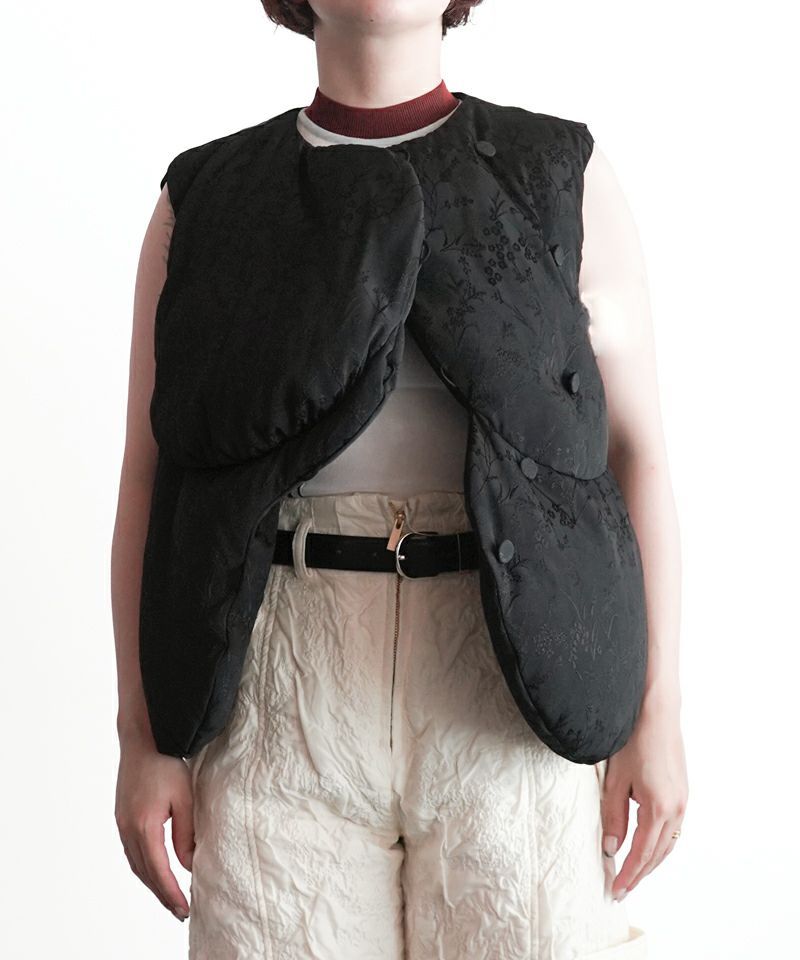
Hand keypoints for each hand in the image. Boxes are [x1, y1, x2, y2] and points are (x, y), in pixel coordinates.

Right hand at [115, 735, 194, 920]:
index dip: (171, 893)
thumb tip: (189, 863)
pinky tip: (156, 871)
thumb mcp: (184, 798)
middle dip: (162, 894)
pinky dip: (145, 867)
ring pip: (136, 864)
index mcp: (143, 826)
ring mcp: (121, 823)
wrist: (143, 738)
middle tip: (180, 911)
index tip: (184, 909)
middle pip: (144, 873)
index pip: (158, 870)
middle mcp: (128, 829)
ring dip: (152, 882)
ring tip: (170, 897)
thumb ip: (186, 833)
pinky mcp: (122, 817)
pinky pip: (132, 851)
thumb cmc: (166, 763)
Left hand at [599, 690, 687, 899]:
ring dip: (651, 861)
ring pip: (668, 843)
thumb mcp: (615, 781)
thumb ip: (613, 817)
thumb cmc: (632, 740)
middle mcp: (677, 809)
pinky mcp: (683, 792)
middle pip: (658, 854)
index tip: (615, 890)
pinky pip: (673, 829)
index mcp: (659, 808)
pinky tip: (647, 845)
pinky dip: (660, 844)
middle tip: (622, 889)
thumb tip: (611, 848)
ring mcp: (683, 800)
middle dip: (640, 873)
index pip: (642, 853)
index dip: (628, 874)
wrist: (656, 712)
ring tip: (633, 873)